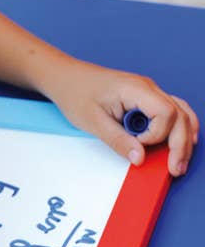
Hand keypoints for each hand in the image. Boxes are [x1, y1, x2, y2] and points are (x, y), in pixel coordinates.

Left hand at [43, 58, 198, 176]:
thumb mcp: (93, 122)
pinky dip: (175, 129)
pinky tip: (175, 144)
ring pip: (181, 113)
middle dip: (180, 144)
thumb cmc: (75, 93)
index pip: (166, 113)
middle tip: (175, 169)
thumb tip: (139, 158)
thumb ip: (117, 140)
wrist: (65, 77)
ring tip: (179, 161)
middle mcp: (149, 88)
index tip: (139, 146)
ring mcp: (149, 92)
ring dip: (182, 138)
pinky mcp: (144, 98)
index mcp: (136, 89)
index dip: (157, 135)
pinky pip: (170, 112)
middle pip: (180, 115)